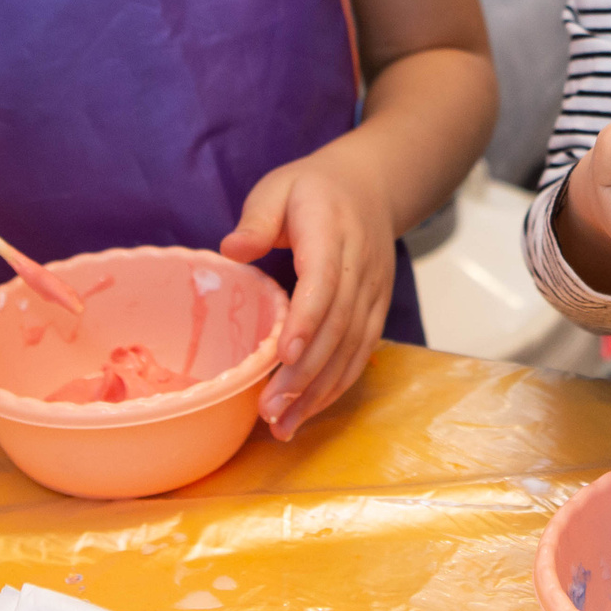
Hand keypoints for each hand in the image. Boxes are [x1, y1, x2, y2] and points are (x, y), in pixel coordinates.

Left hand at [222, 146, 401, 439]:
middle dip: (305, 373)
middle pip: (338, 325)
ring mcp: (374, 291)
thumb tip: (232, 250)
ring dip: (320, 390)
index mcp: (332, 232)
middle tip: (269, 410)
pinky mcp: (377, 309)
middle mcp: (361, 266)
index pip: (325, 281)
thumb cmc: (314, 188)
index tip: (283, 356)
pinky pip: (361, 352)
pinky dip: (337, 385)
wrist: (373, 185)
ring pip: (352, 347)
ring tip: (284, 425)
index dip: (307, 321)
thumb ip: (257, 218)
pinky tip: (310, 411)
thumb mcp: (279, 186)